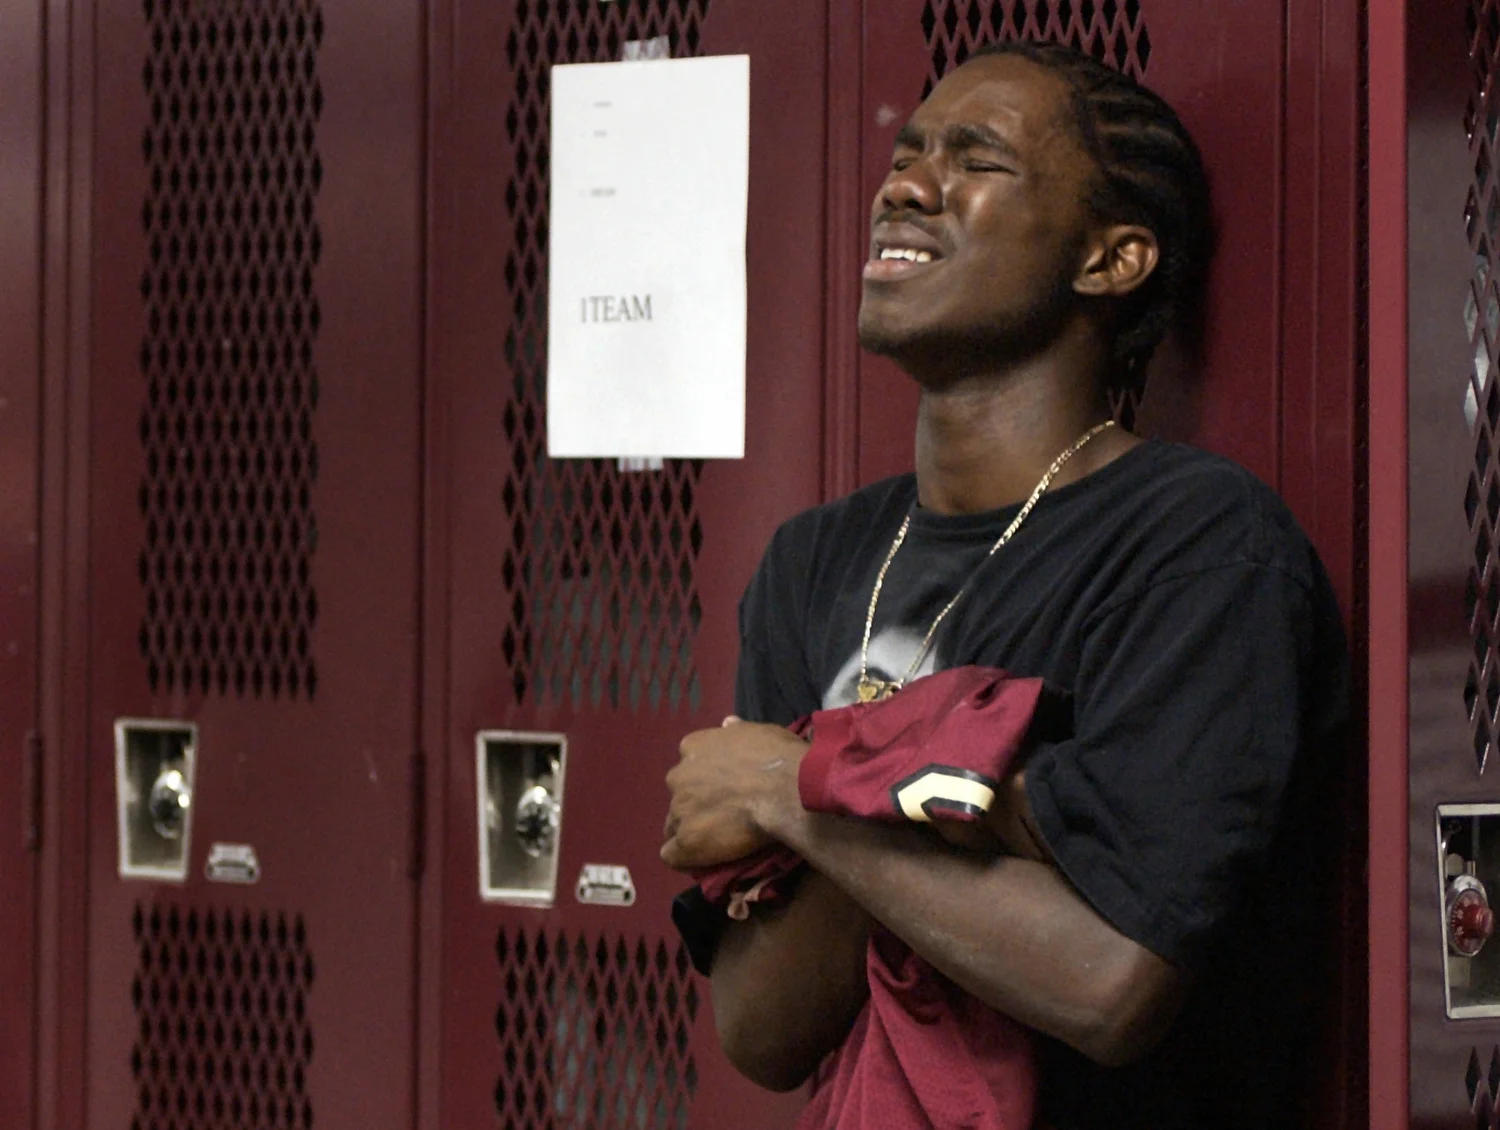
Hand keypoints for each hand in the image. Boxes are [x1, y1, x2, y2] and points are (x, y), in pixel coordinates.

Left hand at [660, 717, 808, 870]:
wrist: (786, 790)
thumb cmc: (778, 758)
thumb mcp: (759, 732)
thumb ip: (736, 732)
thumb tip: (726, 724)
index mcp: (693, 746)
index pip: (688, 767)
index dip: (704, 781)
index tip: (722, 790)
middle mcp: (678, 775)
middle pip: (680, 797)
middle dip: (695, 806)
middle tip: (724, 815)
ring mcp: (679, 809)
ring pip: (675, 825)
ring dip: (693, 831)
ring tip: (718, 842)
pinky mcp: (686, 841)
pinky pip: (673, 855)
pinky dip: (685, 858)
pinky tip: (702, 861)